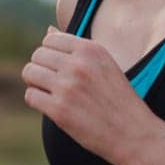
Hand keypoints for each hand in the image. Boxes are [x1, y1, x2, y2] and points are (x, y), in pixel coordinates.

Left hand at [22, 27, 159, 164]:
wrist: (135, 134)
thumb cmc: (119, 100)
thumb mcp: (105, 65)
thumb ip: (77, 49)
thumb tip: (48, 30)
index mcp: (91, 49)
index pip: (50, 39)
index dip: (50, 54)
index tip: (59, 69)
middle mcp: (78, 64)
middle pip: (37, 55)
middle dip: (41, 68)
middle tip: (54, 84)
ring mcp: (68, 87)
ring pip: (29, 72)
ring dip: (35, 83)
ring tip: (50, 94)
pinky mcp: (59, 110)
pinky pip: (30, 95)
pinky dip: (36, 101)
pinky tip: (51, 107)